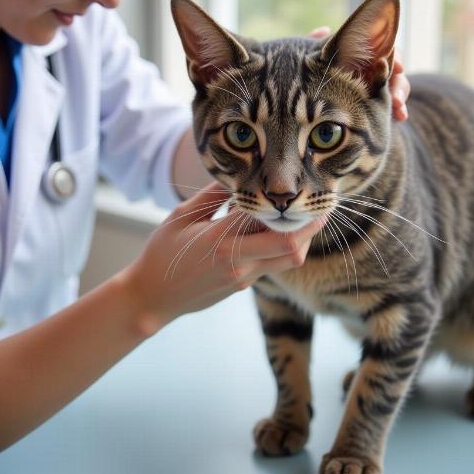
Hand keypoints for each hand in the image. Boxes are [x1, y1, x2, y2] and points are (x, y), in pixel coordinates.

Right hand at [124, 183, 325, 333]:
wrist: (152, 297)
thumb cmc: (162, 253)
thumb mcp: (181, 216)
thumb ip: (213, 195)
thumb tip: (238, 175)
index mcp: (221, 242)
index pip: (271, 226)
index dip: (293, 210)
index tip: (304, 192)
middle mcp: (239, 263)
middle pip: (293, 248)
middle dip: (311, 227)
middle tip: (320, 207)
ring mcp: (243, 279)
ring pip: (288, 260)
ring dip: (299, 239)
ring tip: (297, 217)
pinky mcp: (243, 286)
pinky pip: (272, 265)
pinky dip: (279, 247)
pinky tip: (268, 232)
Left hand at [309, 27, 409, 120]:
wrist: (303, 106)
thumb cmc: (304, 75)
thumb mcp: (307, 61)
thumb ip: (312, 46)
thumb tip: (324, 31)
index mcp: (357, 51)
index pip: (382, 47)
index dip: (393, 55)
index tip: (397, 67)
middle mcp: (368, 66)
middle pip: (392, 68)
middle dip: (398, 81)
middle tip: (397, 95)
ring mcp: (374, 86)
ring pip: (395, 87)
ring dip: (400, 96)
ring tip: (399, 109)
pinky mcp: (375, 104)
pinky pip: (391, 105)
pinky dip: (399, 110)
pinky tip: (401, 116)